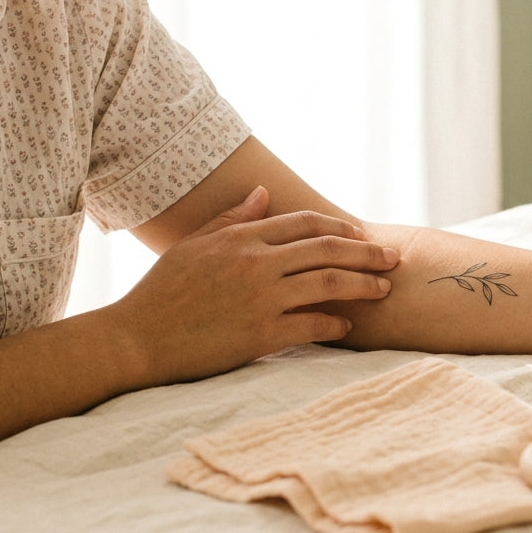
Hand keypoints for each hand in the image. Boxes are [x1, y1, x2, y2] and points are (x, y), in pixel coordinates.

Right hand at [109, 186, 398, 385]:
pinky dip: (336, 323)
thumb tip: (263, 194)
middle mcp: (256, 263)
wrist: (137, 338)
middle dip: (367, 252)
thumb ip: (233, 218)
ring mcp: (261, 298)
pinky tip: (348, 324)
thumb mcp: (194, 244)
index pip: (305, 224)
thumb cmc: (162, 292)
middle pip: (328, 250)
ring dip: (363, 285)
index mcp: (242, 238)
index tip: (360, 236)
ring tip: (383, 289)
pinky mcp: (262, 334)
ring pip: (329, 284)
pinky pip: (313, 325)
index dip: (339, 228)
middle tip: (394, 258)